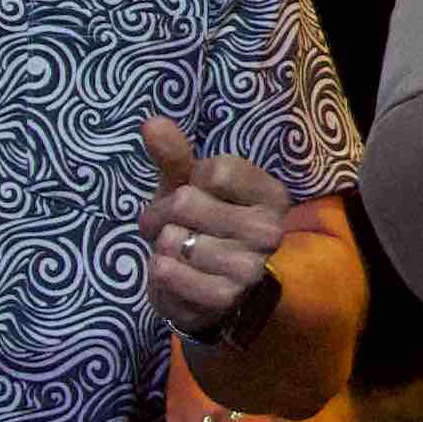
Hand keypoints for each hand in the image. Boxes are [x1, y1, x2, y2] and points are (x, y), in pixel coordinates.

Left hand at [133, 114, 300, 341]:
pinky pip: (167, 272)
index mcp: (271, 195)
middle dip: (161, 214)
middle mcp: (270, 231)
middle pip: (187, 202)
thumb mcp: (190, 185)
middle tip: (167, 227)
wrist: (210, 290)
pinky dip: (159, 271)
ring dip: (160, 245)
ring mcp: (250, 268)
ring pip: (173, 238)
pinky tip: (174, 273)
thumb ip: (175, 155)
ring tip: (174, 251)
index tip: (190, 193)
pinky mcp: (225, 298)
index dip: (187, 180)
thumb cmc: (200, 225)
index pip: (214, 170)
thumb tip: (151, 123)